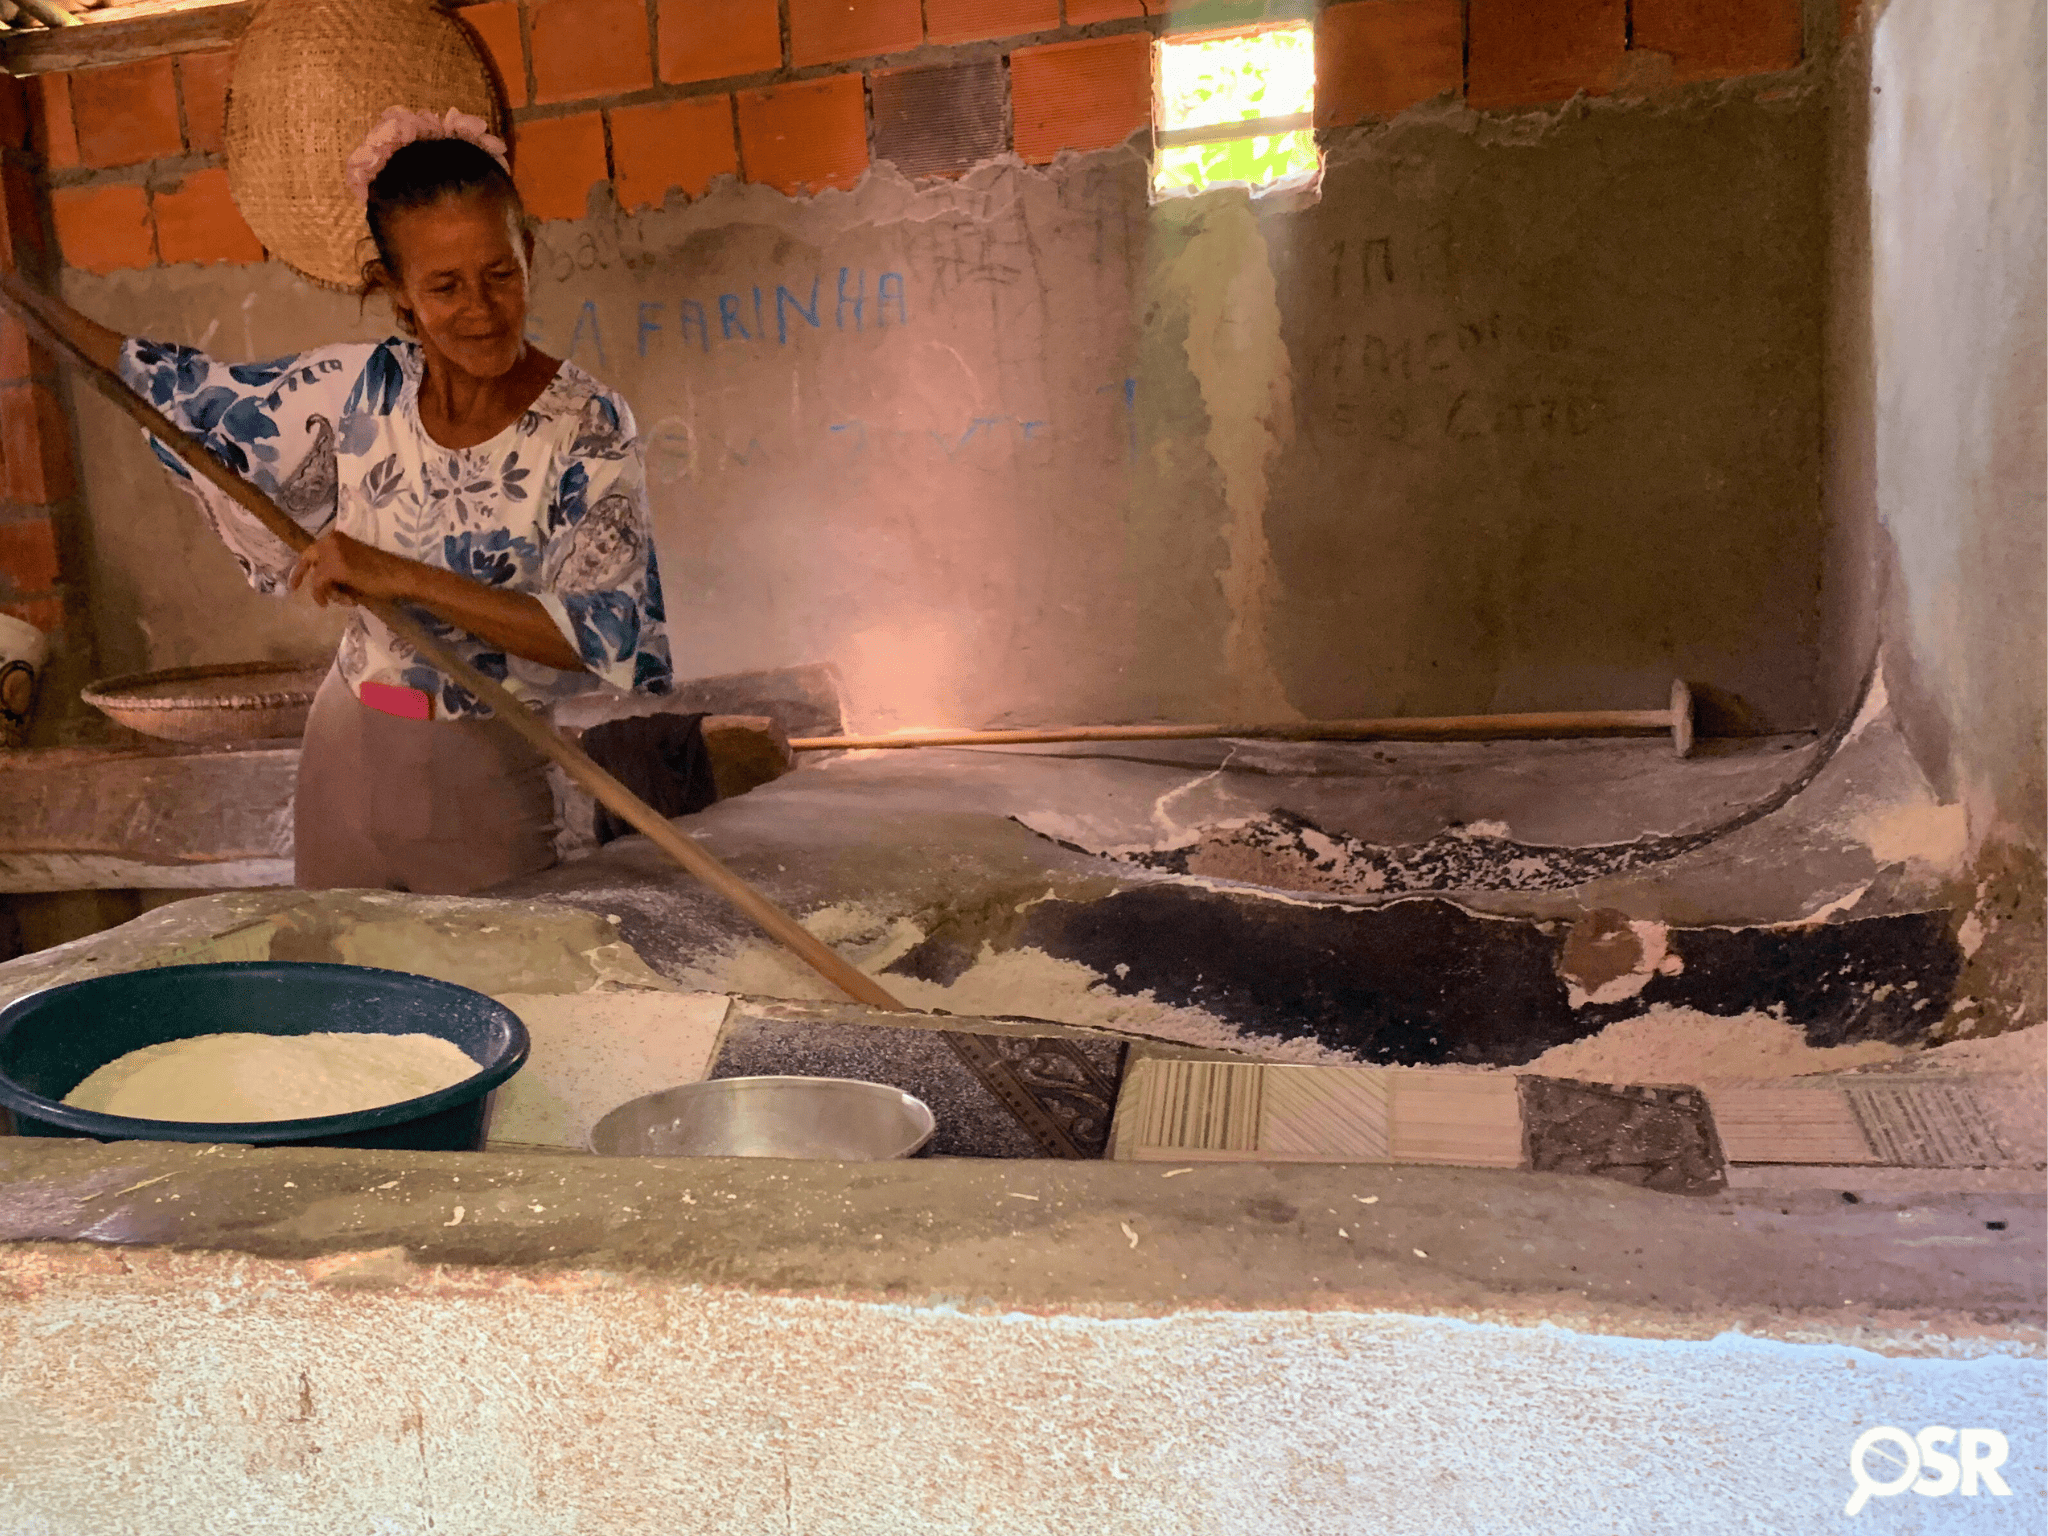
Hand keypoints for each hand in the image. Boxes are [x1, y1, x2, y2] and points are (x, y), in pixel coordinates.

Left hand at [287, 530, 419, 607]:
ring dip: (329, 591)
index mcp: (338, 537)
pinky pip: (320, 585)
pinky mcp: (334, 567)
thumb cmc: (384, 574)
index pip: (314, 549)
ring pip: (317, 576)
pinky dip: (326, 595)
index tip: (297, 580)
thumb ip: (336, 566)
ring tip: (347, 600)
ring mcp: (331, 552)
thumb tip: (321, 580)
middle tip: (294, 587)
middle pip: (308, 558)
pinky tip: (343, 602)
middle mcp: (331, 540)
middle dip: (300, 574)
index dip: (305, 565)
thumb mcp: (354, 565)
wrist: (399, 577)